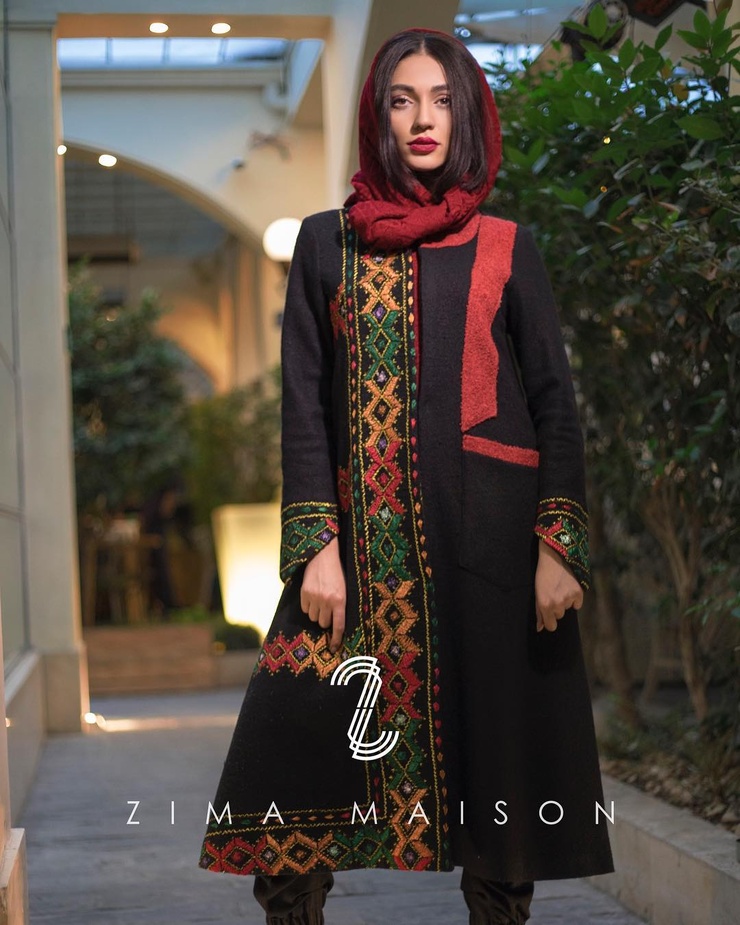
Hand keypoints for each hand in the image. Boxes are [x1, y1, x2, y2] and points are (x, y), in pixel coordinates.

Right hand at [300, 536, 345, 653]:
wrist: (324, 556)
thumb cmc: (337, 573)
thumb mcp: (345, 589)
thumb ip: (340, 605)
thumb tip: (336, 625)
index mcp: (340, 600)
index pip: (338, 626)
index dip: (336, 639)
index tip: (334, 648)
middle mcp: (326, 600)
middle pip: (323, 624)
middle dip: (325, 620)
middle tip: (328, 610)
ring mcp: (314, 597)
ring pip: (313, 618)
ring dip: (316, 613)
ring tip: (320, 601)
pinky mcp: (304, 593)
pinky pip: (304, 609)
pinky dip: (308, 607)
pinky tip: (312, 597)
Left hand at [535, 539, 583, 631]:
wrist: (555, 556)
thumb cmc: (543, 574)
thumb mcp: (537, 592)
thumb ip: (539, 612)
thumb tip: (540, 628)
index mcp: (545, 605)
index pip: (551, 626)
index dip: (549, 621)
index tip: (548, 615)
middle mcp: (557, 604)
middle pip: (559, 616)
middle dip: (556, 607)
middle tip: (553, 592)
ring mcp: (569, 598)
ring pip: (568, 608)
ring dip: (565, 601)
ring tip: (560, 587)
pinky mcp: (579, 593)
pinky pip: (577, 604)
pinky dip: (574, 598)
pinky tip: (568, 587)